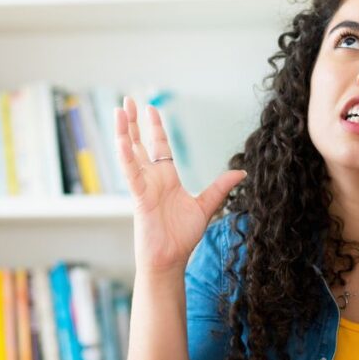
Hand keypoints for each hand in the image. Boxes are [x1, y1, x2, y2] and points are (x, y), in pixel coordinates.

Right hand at [115, 96, 246, 273]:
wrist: (171, 259)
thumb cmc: (182, 236)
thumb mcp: (206, 206)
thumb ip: (220, 187)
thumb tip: (241, 172)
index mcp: (166, 179)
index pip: (159, 147)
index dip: (154, 128)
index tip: (150, 109)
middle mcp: (152, 179)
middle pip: (139, 144)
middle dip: (133, 123)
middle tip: (125, 101)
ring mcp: (143, 187)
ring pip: (130, 154)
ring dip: (124, 133)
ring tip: (118, 111)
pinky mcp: (140, 198)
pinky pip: (131, 174)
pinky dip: (126, 157)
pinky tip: (121, 140)